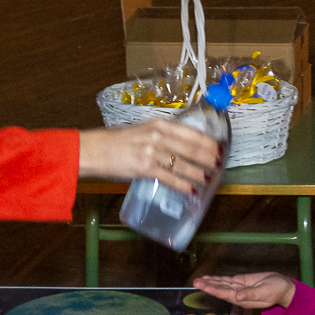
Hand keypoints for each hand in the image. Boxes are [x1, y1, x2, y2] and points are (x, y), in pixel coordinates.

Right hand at [79, 120, 221, 195]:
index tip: (219, 147)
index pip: (191, 133)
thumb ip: (162, 136)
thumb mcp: (143, 131)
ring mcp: (152, 151)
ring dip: (199, 173)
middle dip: (208, 157)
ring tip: (209, 179)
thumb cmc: (117, 141)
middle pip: (191, 148)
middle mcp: (158, 136)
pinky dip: (183, 185)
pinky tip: (192, 190)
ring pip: (183, 164)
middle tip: (219, 164)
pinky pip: (170, 178)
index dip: (208, 142)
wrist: (95, 149)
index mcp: (159, 124)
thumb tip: (182, 146)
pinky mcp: (145, 167)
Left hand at [192, 272, 295, 310]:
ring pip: (222, 285)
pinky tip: (209, 278)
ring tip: (198, 280)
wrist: (283, 287)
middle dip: (208, 286)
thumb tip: (237, 296)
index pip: (225, 294)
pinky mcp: (241, 282)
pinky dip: (218, 279)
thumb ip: (251, 294)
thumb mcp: (265, 292)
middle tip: (195, 282)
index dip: (214, 290)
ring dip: (210, 282)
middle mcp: (238, 294)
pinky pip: (227, 281)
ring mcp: (239, 288)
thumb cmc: (276, 291)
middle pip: (220, 290)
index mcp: (243, 298)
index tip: (204, 286)